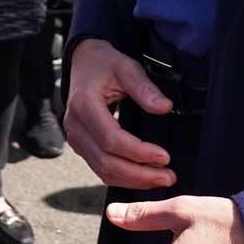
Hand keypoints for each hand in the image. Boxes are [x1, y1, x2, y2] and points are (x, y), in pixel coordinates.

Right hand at [63, 39, 175, 189]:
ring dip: (133, 180)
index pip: (111, 139)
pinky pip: (100, 168)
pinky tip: (143, 177)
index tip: (164, 156)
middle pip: (106, 161)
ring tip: (160, 179)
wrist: (84, 63)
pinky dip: (123, 177)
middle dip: (139, 174)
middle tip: (168, 177)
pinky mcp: (81, 145)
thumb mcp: (126, 67)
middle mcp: (75, 125)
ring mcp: (75, 138)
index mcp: (84, 105)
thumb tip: (164, 107)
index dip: (138, 152)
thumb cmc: (105, 64)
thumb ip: (145, 88)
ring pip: (103, 170)